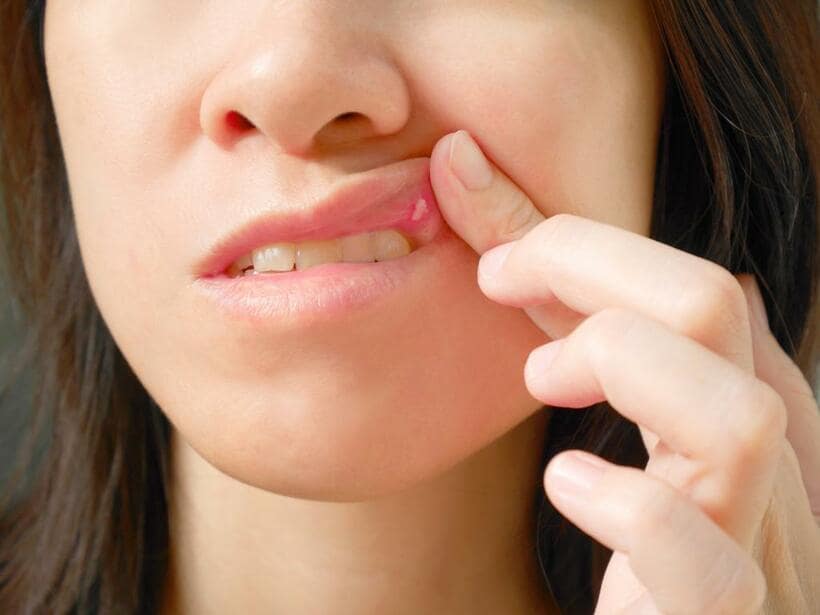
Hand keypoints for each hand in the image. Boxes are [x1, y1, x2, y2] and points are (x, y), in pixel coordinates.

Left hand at [430, 130, 819, 613]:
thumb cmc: (625, 575)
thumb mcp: (600, 432)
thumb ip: (571, 348)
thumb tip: (531, 249)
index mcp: (737, 435)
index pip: (701, 300)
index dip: (597, 247)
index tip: (500, 245)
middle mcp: (772, 486)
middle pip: (718, 313)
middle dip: (594, 263)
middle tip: (497, 275)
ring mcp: (764, 568)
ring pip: (741, 420)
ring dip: (618, 361)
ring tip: (540, 377)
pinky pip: (711, 569)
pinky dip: (632, 508)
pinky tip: (566, 483)